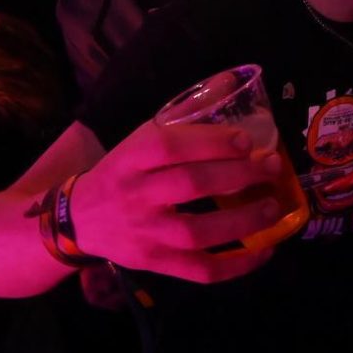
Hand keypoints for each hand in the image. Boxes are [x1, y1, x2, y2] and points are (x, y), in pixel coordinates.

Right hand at [70, 120, 284, 282]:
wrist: (79, 219)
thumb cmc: (122, 172)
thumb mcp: (140, 139)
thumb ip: (183, 120)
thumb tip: (232, 82)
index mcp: (130, 158)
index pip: (170, 147)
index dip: (212, 142)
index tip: (247, 141)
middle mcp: (136, 195)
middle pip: (190, 185)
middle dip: (239, 175)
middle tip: (272, 168)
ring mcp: (146, 234)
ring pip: (198, 231)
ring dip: (243, 220)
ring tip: (273, 207)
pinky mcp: (155, 264)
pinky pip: (200, 271)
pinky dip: (237, 265)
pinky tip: (265, 250)